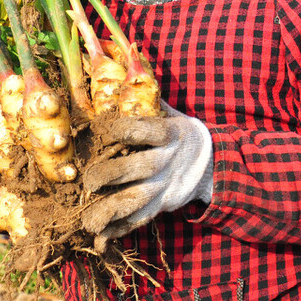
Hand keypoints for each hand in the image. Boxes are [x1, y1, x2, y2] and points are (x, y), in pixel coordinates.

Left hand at [80, 102, 212, 243]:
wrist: (212, 164)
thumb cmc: (180, 134)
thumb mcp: (171, 113)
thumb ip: (147, 99)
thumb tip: (120, 62)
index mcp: (170, 134)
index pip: (146, 130)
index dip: (123, 130)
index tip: (102, 130)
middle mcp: (167, 160)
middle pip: (139, 168)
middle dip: (110, 175)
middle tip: (88, 181)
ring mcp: (165, 186)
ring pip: (138, 200)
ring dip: (110, 211)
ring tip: (87, 222)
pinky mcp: (162, 206)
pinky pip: (140, 220)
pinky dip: (119, 230)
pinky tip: (100, 238)